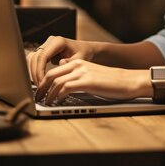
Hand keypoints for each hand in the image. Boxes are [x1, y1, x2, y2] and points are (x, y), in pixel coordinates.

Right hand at [27, 35, 94, 85]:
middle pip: (35, 57)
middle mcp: (50, 41)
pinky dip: (34, 70)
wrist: (85, 49)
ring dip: (33, 72)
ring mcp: (46, 45)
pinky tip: (38, 80)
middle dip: (36, 73)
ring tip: (39, 85)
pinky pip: (34, 60)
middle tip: (40, 87)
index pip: (43, 56)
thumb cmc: (84, 53)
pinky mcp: (44, 51)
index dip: (40, 70)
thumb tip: (60, 63)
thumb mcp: (80, 59)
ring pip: (32, 59)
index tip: (42, 83)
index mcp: (58, 42)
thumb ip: (70, 62)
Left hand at [34, 59, 148, 103]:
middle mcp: (78, 65)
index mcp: (78, 62)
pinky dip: (58, 96)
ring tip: (44, 103)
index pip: (53, 71)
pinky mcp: (87, 82)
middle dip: (41, 88)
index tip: (39, 92)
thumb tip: (62, 79)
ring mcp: (82, 72)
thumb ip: (76, 75)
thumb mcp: (90, 75)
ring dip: (47, 94)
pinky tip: (56, 102)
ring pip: (56, 82)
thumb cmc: (110, 81)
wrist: (128, 81)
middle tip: (37, 99)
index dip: (43, 82)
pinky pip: (65, 88)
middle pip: (51, 75)